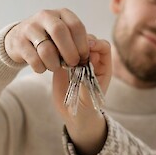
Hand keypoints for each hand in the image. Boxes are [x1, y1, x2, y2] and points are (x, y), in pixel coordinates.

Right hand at [4, 8, 89, 72]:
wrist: (19, 39)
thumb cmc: (48, 39)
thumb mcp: (63, 35)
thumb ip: (76, 42)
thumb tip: (88, 56)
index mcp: (61, 13)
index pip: (76, 25)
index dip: (82, 44)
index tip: (84, 57)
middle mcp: (45, 16)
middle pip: (60, 32)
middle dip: (69, 52)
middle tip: (73, 64)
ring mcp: (30, 27)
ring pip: (46, 49)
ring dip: (54, 64)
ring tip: (55, 67)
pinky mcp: (19, 42)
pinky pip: (34, 59)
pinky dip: (41, 68)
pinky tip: (42, 67)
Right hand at [52, 36, 111, 154]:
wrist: (74, 114)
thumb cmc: (87, 108)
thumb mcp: (89, 99)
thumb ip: (87, 84)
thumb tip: (83, 68)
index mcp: (102, 66)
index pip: (103, 46)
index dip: (96, 44)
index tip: (87, 48)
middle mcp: (90, 60)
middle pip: (87, 40)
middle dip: (80, 42)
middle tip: (71, 51)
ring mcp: (76, 60)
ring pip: (73, 42)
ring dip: (66, 44)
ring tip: (60, 54)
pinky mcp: (62, 62)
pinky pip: (59, 50)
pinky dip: (56, 50)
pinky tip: (52, 57)